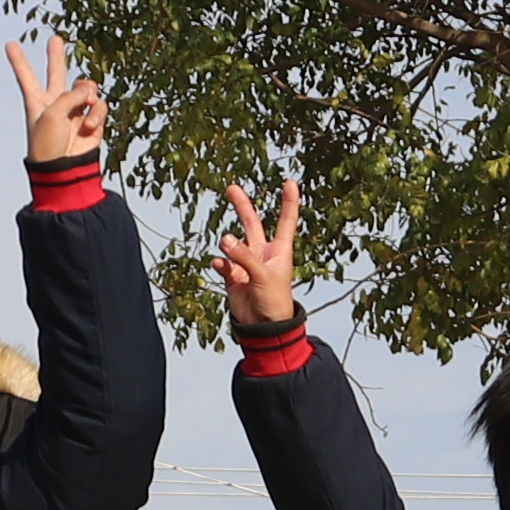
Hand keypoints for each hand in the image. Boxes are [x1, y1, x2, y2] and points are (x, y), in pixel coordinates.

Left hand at [8, 33, 104, 170]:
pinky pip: (98, 105)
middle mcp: (55, 103)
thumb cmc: (49, 143)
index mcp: (36, 102)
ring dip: (87, 93)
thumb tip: (90, 93)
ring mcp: (74, 111)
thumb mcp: (52, 112)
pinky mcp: (92, 120)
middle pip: (56, 73)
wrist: (64, 169)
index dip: (18, 60)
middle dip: (56, 56)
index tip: (9, 44)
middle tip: (56, 38)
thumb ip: (70, 95)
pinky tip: (90, 125)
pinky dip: (97, 112)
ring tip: (84, 107)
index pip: (26, 77)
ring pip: (85, 87)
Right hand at [213, 180, 305, 336]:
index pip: (286, 220)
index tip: (289, 182)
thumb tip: (225, 239)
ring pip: (232, 243)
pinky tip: (220, 266)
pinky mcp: (233, 277)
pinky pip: (223, 263)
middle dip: (242, 206)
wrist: (263, 328)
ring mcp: (246, 264)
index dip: (288, 202)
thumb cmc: (275, 302)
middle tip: (232, 188)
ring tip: (226, 247)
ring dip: (228, 244)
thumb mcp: (263, 275)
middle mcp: (262, 253)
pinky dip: (220, 263)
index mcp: (279, 250)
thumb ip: (244, 256)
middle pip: (252, 223)